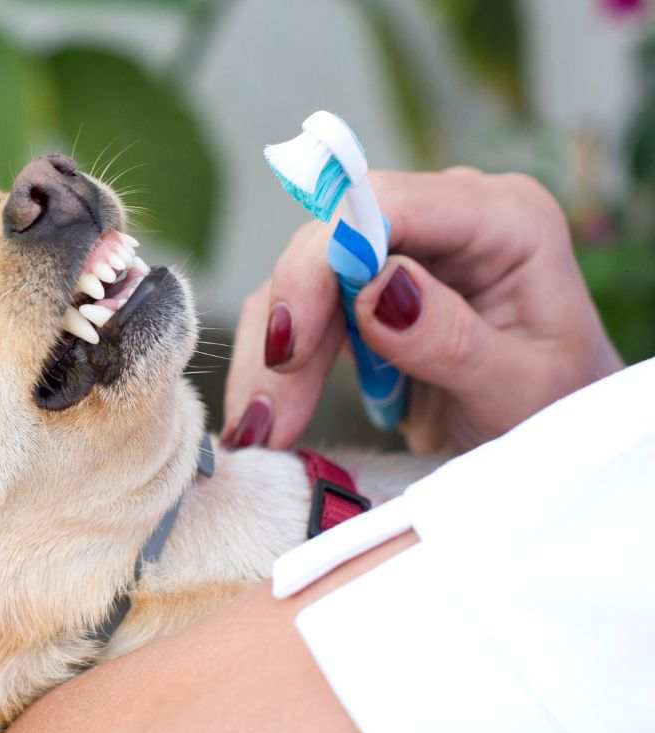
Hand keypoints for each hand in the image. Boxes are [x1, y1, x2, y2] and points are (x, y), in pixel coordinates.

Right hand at [223, 169, 622, 453]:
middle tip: (269, 416)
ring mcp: (401, 251)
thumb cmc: (554, 412)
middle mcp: (445, 219)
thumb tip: (374, 288)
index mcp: (503, 218)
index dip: (324, 260)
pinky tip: (274, 418)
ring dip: (273, 358)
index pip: (387, 204)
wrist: (551, 442)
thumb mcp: (518, 391)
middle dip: (290, 325)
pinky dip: (277, 366)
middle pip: (328, 241)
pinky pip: (300, 313)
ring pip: (300, 282)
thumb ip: (452, 340)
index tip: (291, 344)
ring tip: (265, 432)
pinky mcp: (364, 289)